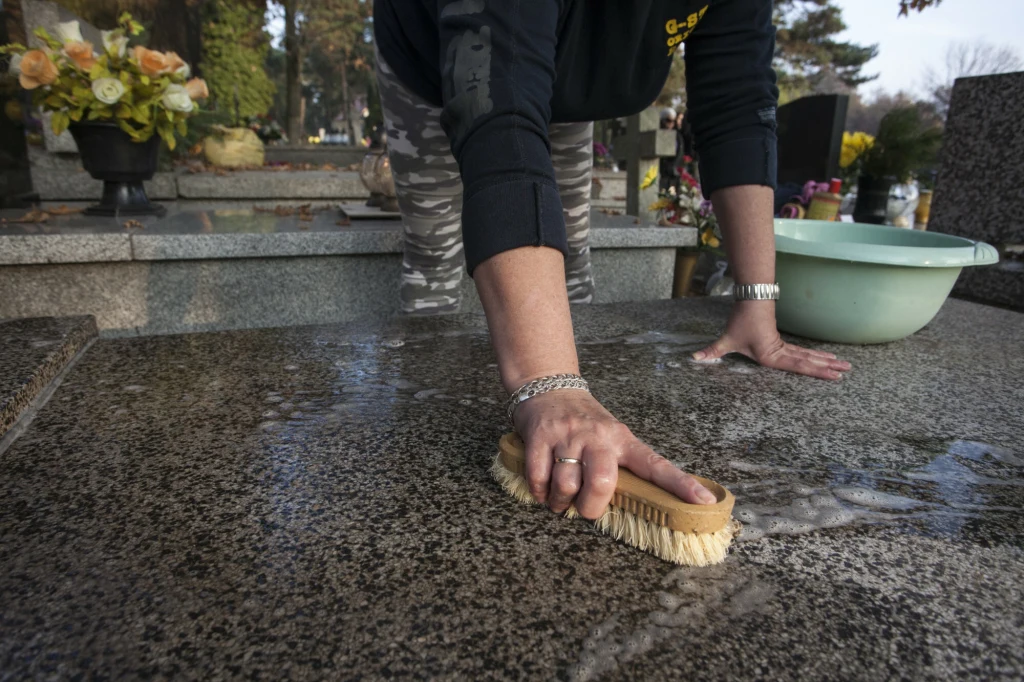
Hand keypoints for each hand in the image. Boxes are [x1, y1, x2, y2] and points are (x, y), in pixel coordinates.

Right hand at [512, 389, 717, 519]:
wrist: (548, 386)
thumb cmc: (584, 420)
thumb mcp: (610, 433)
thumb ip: (618, 463)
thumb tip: (631, 503)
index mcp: (622, 439)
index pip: (655, 464)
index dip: (680, 484)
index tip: (704, 501)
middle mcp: (598, 436)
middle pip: (602, 483)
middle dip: (591, 507)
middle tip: (585, 509)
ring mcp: (568, 436)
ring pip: (567, 484)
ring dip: (561, 503)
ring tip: (559, 501)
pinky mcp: (540, 437)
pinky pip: (539, 477)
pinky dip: (540, 492)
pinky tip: (544, 492)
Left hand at [693, 301, 850, 379]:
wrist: (751, 300)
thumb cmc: (740, 321)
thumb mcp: (726, 340)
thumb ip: (712, 352)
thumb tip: (694, 359)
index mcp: (771, 356)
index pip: (799, 366)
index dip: (818, 372)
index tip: (834, 376)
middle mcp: (781, 353)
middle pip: (809, 361)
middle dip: (828, 368)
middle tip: (847, 372)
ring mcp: (784, 347)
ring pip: (809, 356)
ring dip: (826, 361)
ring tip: (845, 366)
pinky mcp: (782, 343)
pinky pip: (803, 352)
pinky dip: (816, 356)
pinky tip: (827, 359)